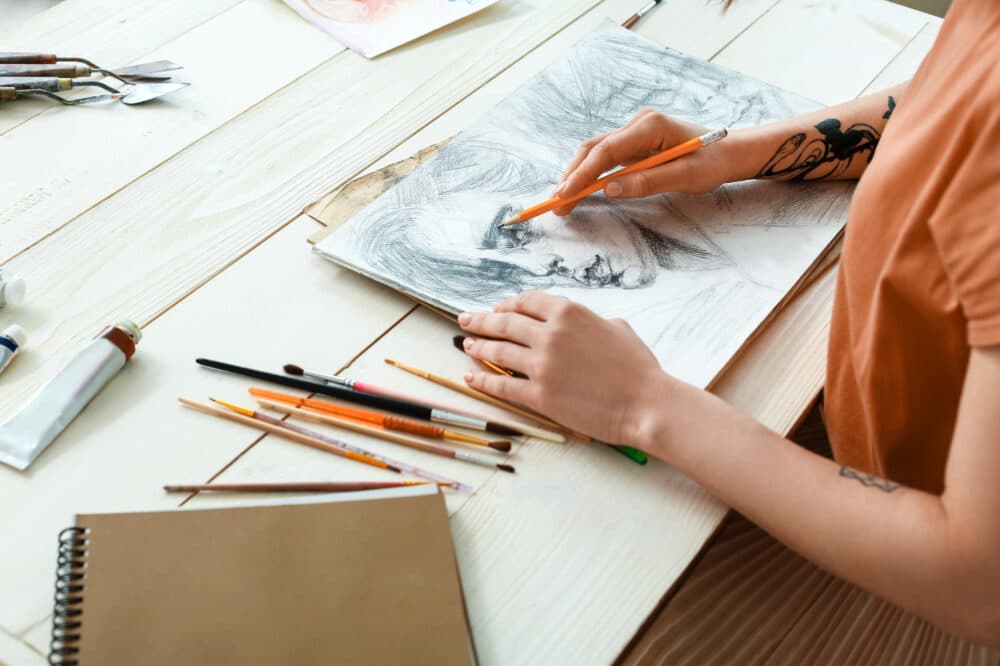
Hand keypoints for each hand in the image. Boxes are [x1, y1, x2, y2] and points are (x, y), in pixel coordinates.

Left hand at [458, 290, 678, 445]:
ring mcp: (542, 365)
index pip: (526, 301)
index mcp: (569, 313)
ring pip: (499, 350)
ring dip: (478, 346)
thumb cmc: (637, 368)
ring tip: (467, 345)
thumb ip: (590, 321)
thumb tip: (579, 323)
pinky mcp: (539, 395)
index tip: (497, 309)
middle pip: (504, 322)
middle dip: (480, 320)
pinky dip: (483, 380)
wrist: (646, 403)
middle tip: (465, 320)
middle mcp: (551, 334)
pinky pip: (502, 384)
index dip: (507, 304)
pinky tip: (471, 377)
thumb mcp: (617, 328)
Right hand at [553, 109, 734, 215]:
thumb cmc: (713, 162)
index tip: (565, 194)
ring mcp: (635, 131)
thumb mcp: (685, 176)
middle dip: (572, 176)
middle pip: (594, 148)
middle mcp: (638, 123)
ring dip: (578, 175)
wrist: (730, 151)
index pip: (606, 150)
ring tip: (563, 200)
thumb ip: (647, 181)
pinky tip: (579, 190)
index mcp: (650, 126)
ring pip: (596, 152)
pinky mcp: (634, 142)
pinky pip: (606, 157)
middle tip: (556, 204)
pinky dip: (590, 174)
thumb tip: (609, 190)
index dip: (582, 174)